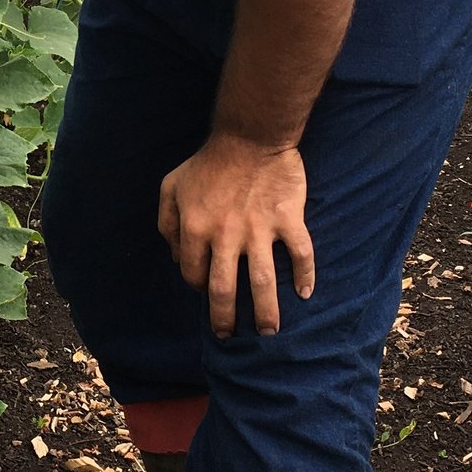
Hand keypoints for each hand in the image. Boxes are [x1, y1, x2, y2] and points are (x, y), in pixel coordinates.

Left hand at [157, 137, 316, 338]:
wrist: (250, 136)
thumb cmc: (208, 162)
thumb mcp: (171, 186)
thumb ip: (166, 222)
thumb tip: (175, 256)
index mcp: (195, 229)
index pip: (193, 274)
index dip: (197, 287)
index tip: (206, 290)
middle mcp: (225, 236)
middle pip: (224, 290)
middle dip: (225, 319)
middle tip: (228, 335)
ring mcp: (259, 230)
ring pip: (263, 283)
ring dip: (266, 312)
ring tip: (268, 331)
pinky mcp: (288, 219)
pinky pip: (300, 254)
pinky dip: (305, 275)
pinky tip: (305, 293)